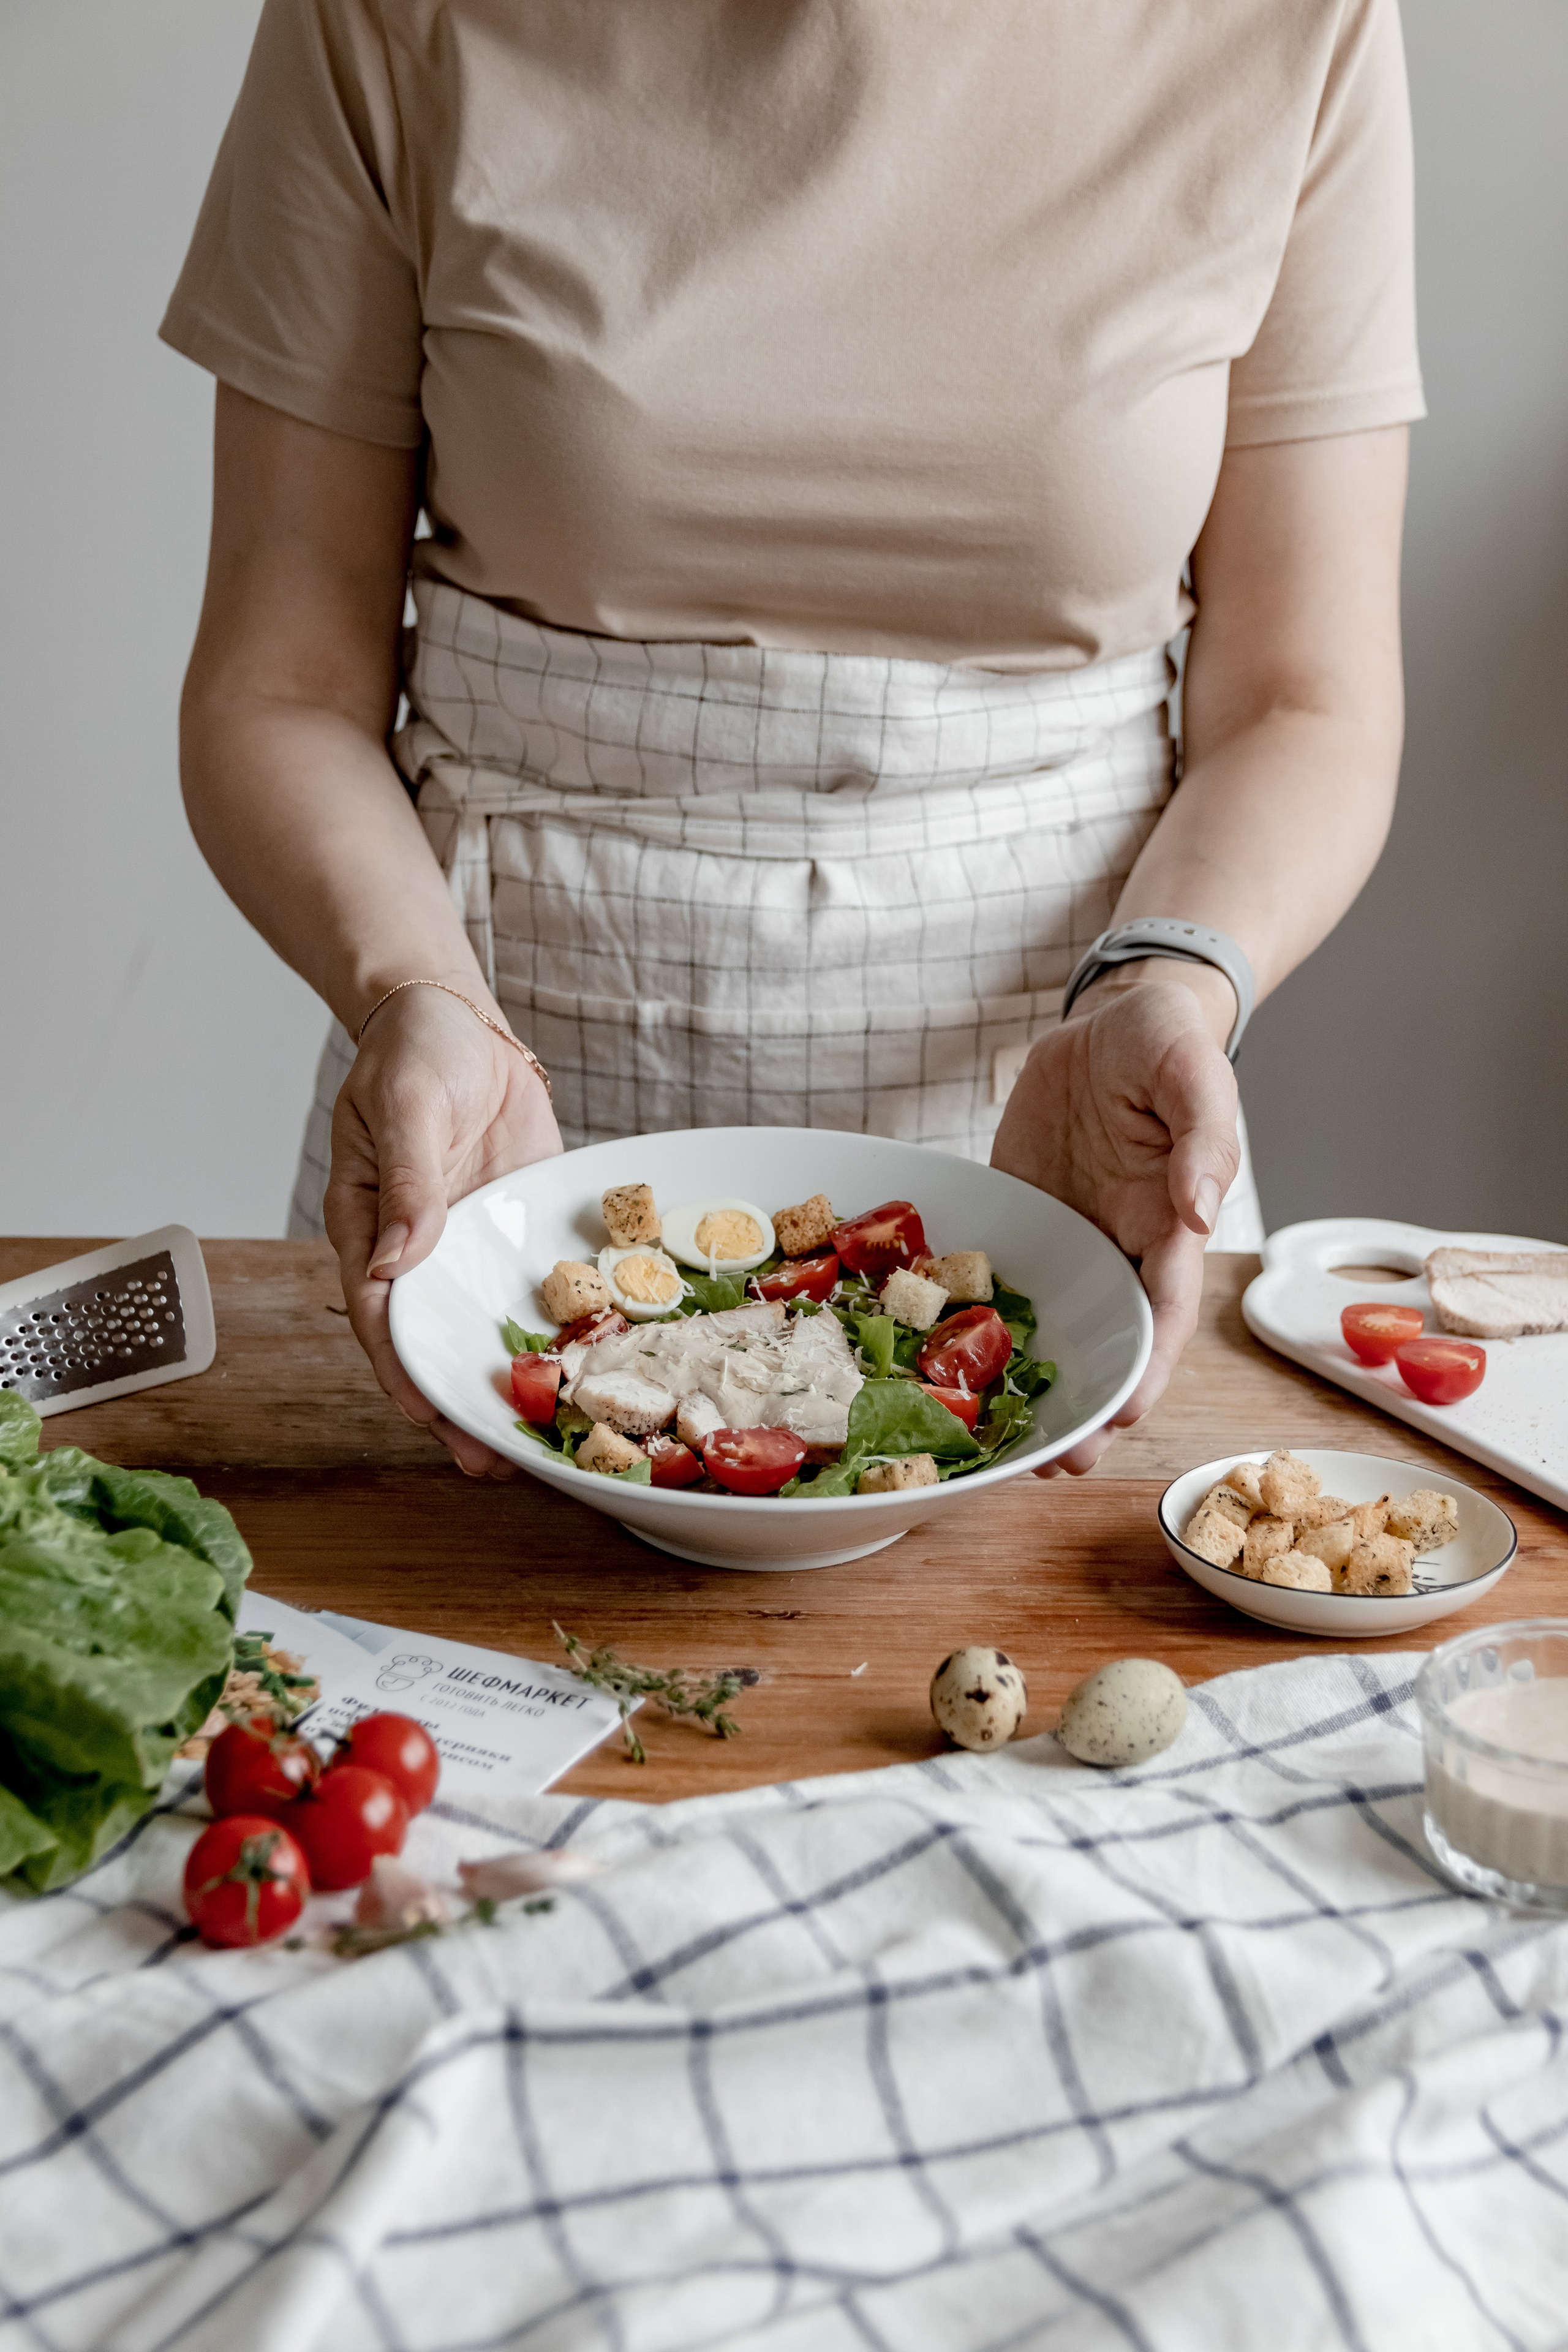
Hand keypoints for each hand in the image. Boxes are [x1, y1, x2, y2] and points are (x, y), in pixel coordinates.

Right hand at [324, 986, 562, 1475]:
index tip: (430, 1417)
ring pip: (486, 1330)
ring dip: (510, 1383)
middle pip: (437, 1343)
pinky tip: (591, 1368)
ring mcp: (472, 1249)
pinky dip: (557, 1330)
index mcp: (370, 1230)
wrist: (458, 1020)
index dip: (405, 1372)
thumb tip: (399, 1257)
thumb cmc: (412, 1054)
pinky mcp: (518, 1233)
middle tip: (493, 1462)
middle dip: (459, 1405)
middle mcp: (421, 1255)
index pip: (383, 1319)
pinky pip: (536, 1289)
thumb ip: (409, 1180)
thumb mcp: (406, 1107)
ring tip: (544, 1442)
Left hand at [990, 973, 1239, 1474]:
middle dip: (1090, 1408)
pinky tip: (944, 1366)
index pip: (1165, 1312)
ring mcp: (1068, 1240)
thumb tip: (1201, 1208)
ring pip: (1055, 1328)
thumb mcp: (1193, 1074)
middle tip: (1058, 1464)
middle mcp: (1118, 1247)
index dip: (1147, 1367)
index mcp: (1168, 1224)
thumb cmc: (1167, 1044)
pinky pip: (997, 1277)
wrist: (1111, 1019)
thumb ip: (1205, 1139)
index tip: (1124, 1415)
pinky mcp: (1021, 1221)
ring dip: (1034, 1388)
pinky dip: (975, 1324)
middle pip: (1109, 1343)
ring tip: (1004, 1449)